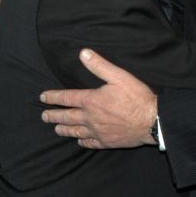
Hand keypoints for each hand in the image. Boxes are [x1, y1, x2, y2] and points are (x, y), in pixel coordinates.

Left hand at [40, 49, 157, 148]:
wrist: (152, 121)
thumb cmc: (136, 97)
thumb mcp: (119, 76)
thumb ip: (99, 65)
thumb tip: (83, 53)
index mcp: (92, 101)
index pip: (67, 98)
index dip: (53, 97)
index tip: (43, 97)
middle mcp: (91, 118)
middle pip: (67, 117)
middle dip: (54, 116)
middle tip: (44, 116)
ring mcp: (98, 132)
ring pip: (76, 132)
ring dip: (64, 130)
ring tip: (56, 129)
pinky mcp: (107, 142)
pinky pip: (90, 143)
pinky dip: (83, 141)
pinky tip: (80, 141)